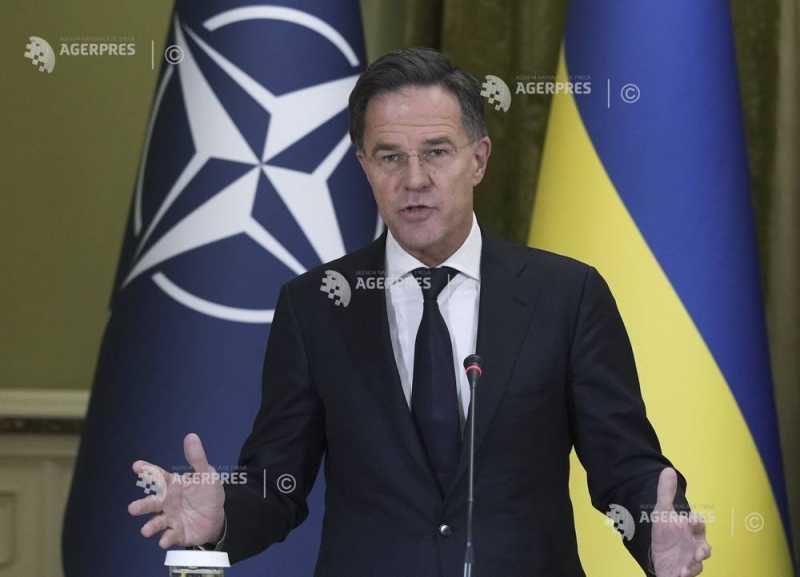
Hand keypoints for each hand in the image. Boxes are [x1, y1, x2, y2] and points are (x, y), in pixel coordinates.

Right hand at [128, 433, 224, 548]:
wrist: (216, 516)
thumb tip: (191, 436)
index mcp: (172, 485)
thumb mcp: (206, 474)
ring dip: (150, 526)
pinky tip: (164, 540)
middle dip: (142, 506)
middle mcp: (167, 502)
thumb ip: (197, 458)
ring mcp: (171, 518)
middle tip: (132, 509)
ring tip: (146, 530)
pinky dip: (166, 538)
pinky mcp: (177, 533)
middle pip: (152, 503)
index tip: (137, 465)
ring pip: (156, 523)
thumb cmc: (206, 492)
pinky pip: (170, 536)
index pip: (158, 476)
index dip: (148, 470)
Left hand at [651, 468, 710, 576]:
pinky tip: (679, 574)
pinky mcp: (682, 572)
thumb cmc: (666, 533)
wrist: (659, 555)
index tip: (692, 521)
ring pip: (698, 565)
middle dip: (703, 550)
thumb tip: (668, 470)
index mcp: (691, 530)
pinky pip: (687, 575)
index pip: (698, 524)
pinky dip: (684, 575)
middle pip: (705, 548)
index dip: (697, 522)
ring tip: (686, 569)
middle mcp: (694, 546)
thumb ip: (666, 493)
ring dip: (694, 566)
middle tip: (699, 552)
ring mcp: (690, 560)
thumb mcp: (662, 512)